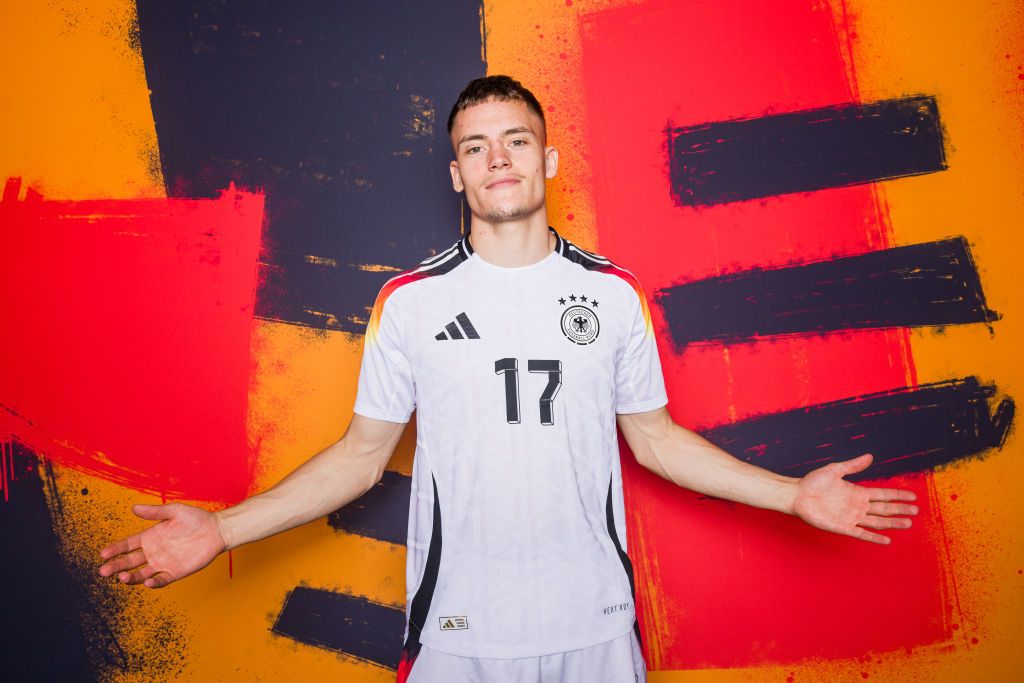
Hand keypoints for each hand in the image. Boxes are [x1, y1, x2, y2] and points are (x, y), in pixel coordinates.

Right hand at [98, 503, 226, 587]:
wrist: (217, 529)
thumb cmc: (195, 518)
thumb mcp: (174, 511)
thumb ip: (155, 511)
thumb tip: (134, 508)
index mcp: (149, 537)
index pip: (127, 545)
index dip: (115, 550)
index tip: (103, 554)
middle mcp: (153, 552)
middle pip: (130, 562)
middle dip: (116, 566)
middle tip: (104, 571)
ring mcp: (163, 563)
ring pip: (142, 573)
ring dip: (131, 577)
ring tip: (122, 577)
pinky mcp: (176, 572)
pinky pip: (162, 580)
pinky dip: (154, 582)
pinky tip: (148, 581)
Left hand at [792, 454, 917, 544]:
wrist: (797, 495)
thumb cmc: (813, 482)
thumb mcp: (835, 470)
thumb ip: (853, 465)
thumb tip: (870, 456)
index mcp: (858, 492)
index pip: (883, 494)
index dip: (898, 495)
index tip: (913, 496)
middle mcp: (857, 506)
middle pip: (884, 509)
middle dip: (900, 510)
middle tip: (916, 511)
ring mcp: (851, 517)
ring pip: (877, 522)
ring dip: (892, 523)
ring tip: (908, 524)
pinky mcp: (843, 527)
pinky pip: (862, 533)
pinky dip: (874, 537)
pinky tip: (887, 540)